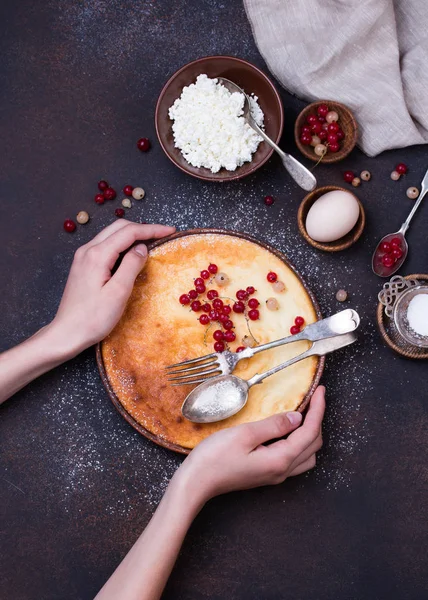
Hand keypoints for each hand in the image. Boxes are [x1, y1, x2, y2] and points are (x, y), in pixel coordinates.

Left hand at [51, 220, 174, 356]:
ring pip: (111, 235)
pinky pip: (105, 246)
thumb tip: (142, 248)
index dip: (151, 229)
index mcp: (97, 255)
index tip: (170, 231)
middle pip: (119, 227)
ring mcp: (83, 257)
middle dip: (143, 228)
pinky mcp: (83, 265)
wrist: (67, 333)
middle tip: (163, 235)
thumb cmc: (93, 318)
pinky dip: (122, 244)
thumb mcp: (118, 293)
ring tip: (151, 242)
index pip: (129, 232)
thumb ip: (131, 266)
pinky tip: (131, 253)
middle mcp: (87, 250)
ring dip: (132, 235)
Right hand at [175, 386, 324, 504]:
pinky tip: (287, 430)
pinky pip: (294, 459)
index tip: (320, 390)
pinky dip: (298, 442)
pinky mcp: (266, 474)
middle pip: (313, 444)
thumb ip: (273, 425)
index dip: (318, 409)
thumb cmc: (215, 458)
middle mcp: (282, 471)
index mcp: (280, 459)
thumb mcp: (245, 434)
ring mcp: (275, 475)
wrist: (197, 482)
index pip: (310, 432)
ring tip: (303, 412)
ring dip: (310, 433)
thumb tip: (296, 418)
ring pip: (306, 455)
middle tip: (313, 398)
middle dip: (317, 419)